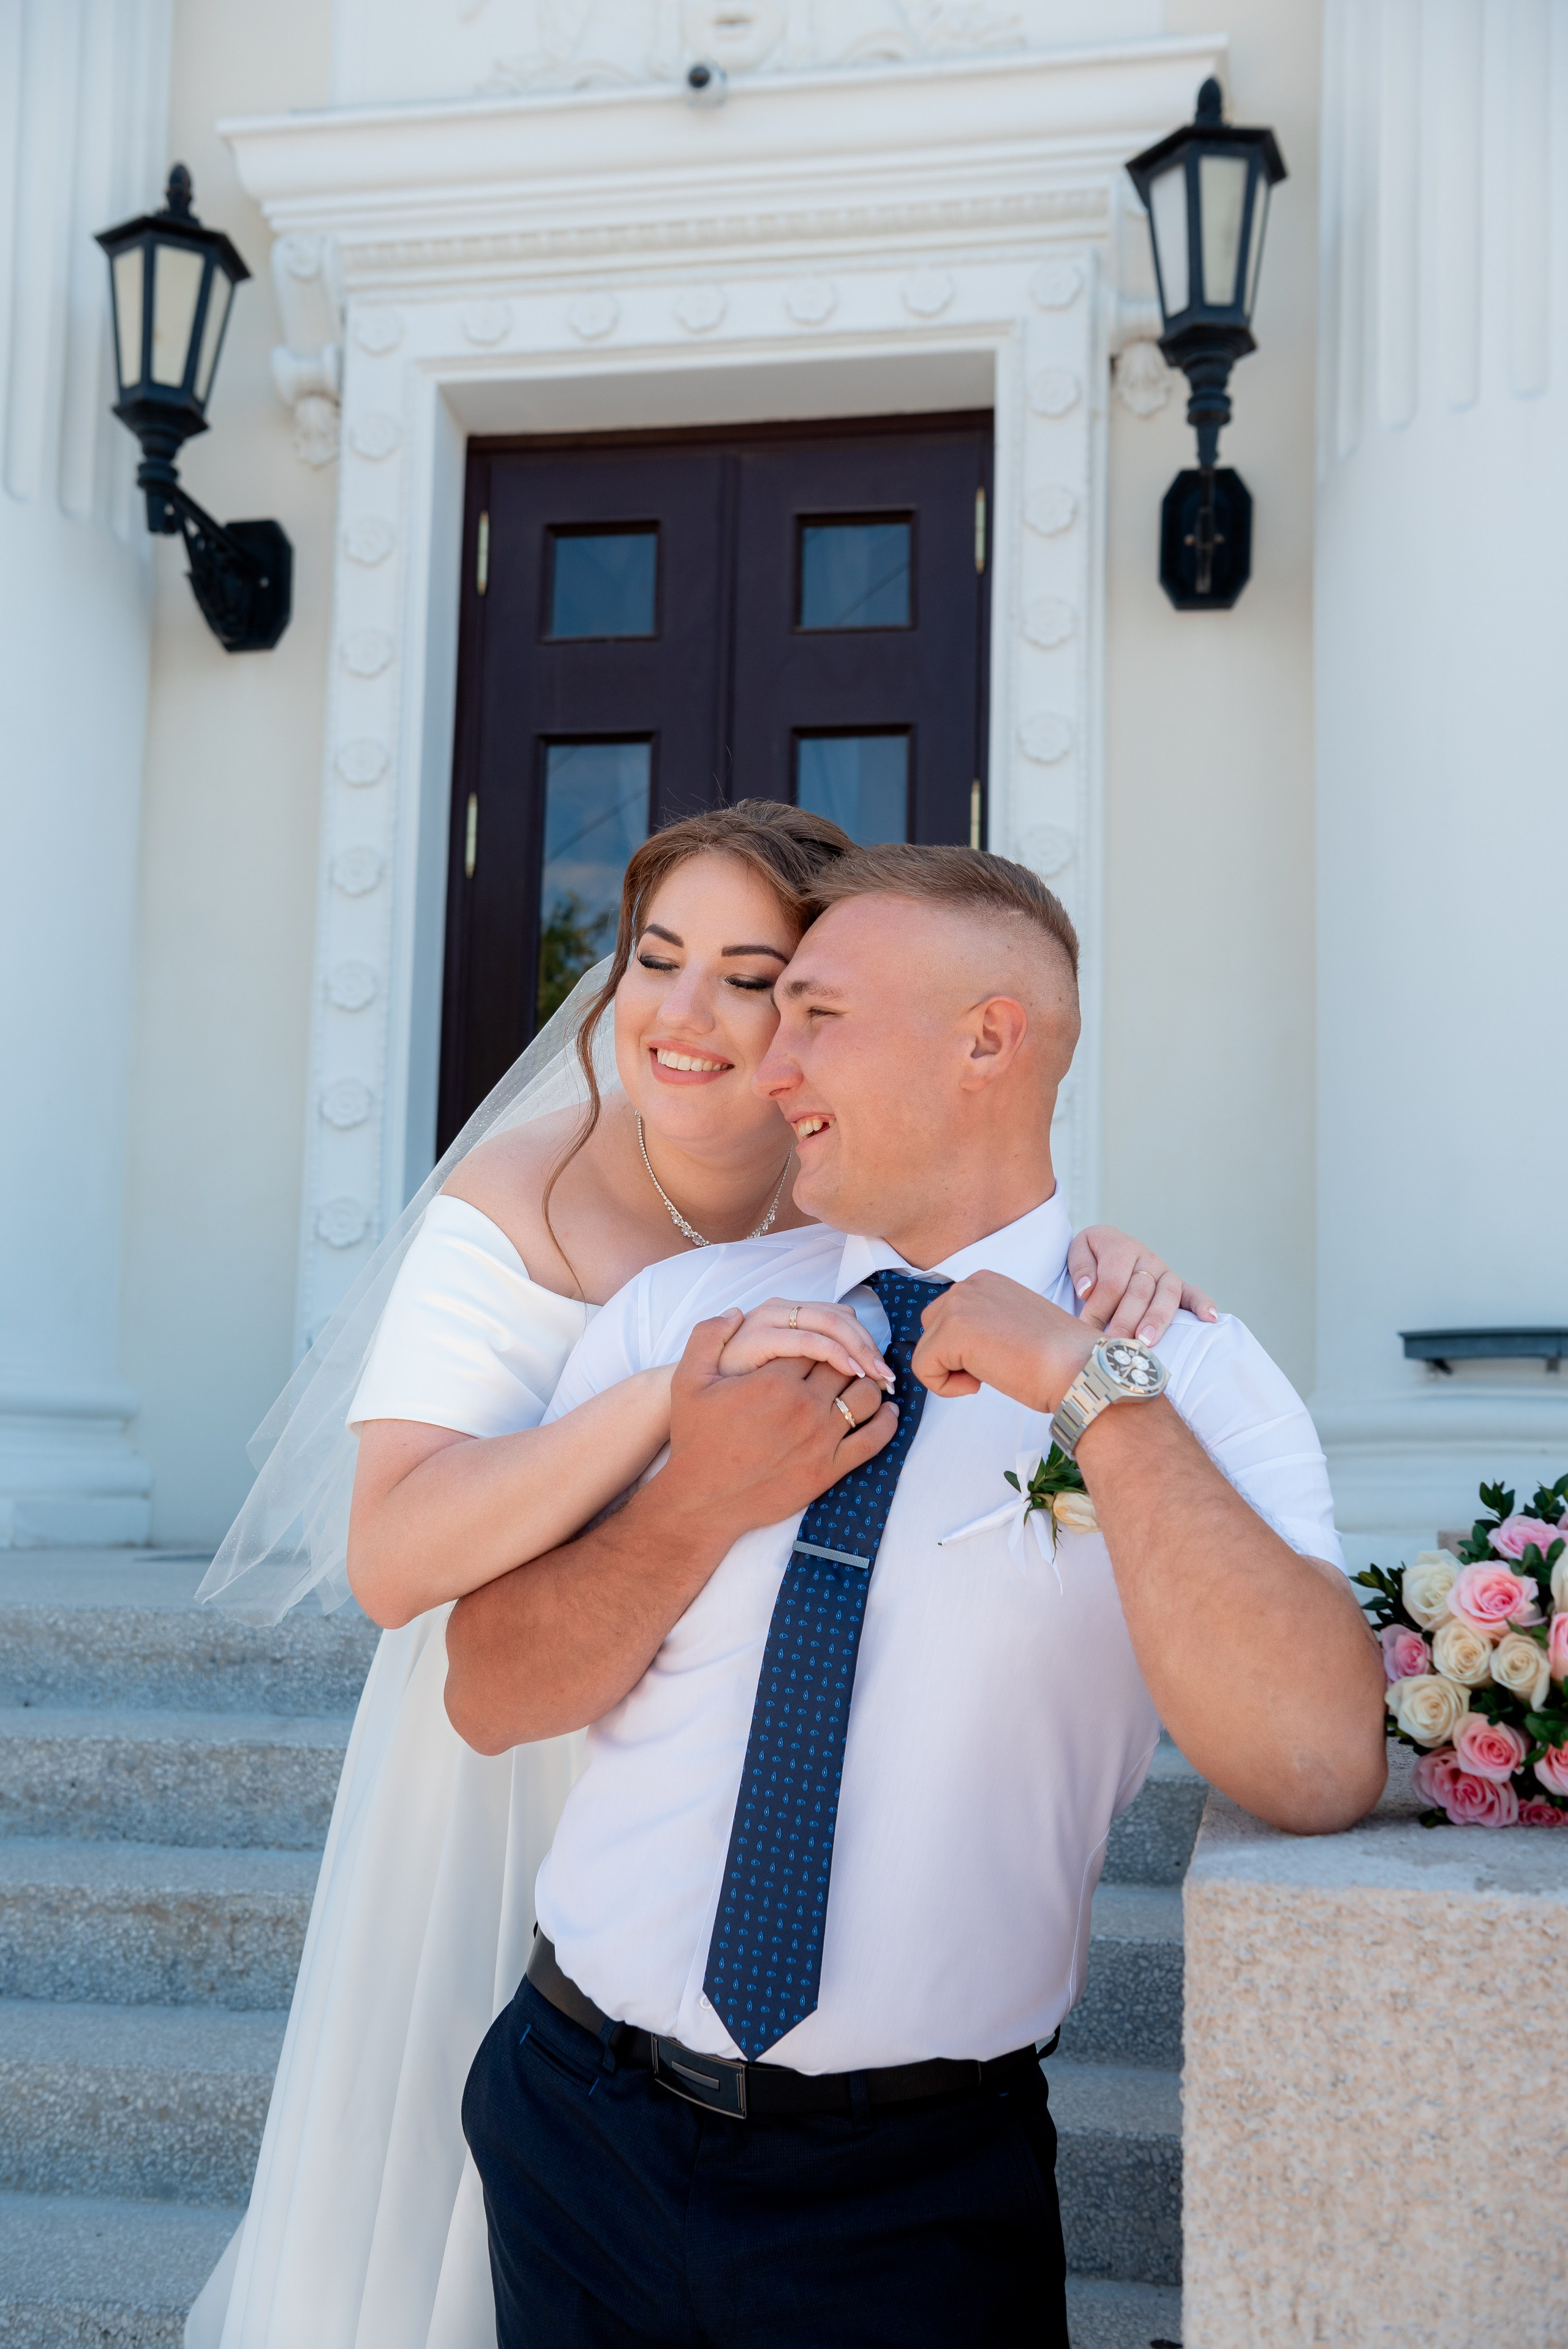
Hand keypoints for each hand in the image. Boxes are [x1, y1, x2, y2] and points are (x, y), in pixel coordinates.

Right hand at [662, 1313, 896, 1539]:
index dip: (820, 1340)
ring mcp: (820, 1438)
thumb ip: (707, 1337)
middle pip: (844, 1365)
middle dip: (848, 1358)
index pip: (815, 1342)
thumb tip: (734, 1312)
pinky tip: (888, 1412)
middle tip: (851, 1358)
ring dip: (869, 1384)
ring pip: (865, 1396)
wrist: (702, 1499)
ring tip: (866, 1381)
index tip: (821, 1344)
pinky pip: (874, 1438)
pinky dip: (888, 1421)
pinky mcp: (830, 1469)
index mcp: (773, 1379)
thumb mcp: (688, 1381)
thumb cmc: (695, 1439)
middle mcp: (802, 1405)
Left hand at [910, 1272, 1094, 1414]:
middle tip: (992, 1368)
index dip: (965, 1348)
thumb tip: (956, 1346)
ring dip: (951, 1372)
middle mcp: (970, 1284)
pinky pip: (923, 1368)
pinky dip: (945, 1387)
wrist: (1079, 1370)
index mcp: (986, 1280)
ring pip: (926, 1350)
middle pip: (931, 1330)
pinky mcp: (953, 1332)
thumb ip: (983, 1324)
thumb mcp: (1012, 1327)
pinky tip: (979, 1385)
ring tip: (989, 1375)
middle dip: (952, 1357)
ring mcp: (960, 1304)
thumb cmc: (1056, 1359)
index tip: (1000, 1356)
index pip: (947, 1317)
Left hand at [1067, 1226, 1216, 1343]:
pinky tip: (1209, 1319)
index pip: (1112, 1282)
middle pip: (1139, 1292)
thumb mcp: (1078, 1250)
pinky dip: (1203, 1304)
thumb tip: (1086, 1289)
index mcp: (1121, 1247)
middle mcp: (1147, 1258)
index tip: (1087, 1328)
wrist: (1108, 1244)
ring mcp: (1165, 1272)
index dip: (1099, 1306)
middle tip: (1115, 1343)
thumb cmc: (1093, 1255)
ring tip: (1146, 1340)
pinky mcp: (1178, 1285)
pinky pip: (1194, 1293)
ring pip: (1166, 1295)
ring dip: (1157, 1319)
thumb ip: (1081, 1268)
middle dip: (1125, 1321)